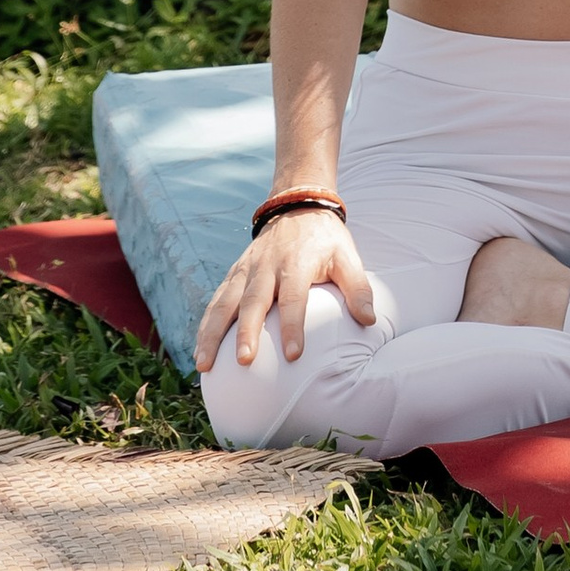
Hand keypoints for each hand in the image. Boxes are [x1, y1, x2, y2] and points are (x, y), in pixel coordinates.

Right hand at [195, 204, 375, 371]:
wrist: (296, 205)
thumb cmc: (325, 239)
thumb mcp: (347, 256)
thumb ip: (358, 288)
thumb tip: (369, 321)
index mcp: (296, 262)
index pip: (294, 297)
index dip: (294, 326)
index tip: (294, 355)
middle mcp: (266, 266)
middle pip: (254, 301)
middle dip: (247, 332)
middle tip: (244, 361)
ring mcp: (246, 270)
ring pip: (225, 303)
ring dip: (213, 334)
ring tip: (205, 365)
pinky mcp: (233, 274)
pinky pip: (216, 301)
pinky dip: (205, 326)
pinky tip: (199, 351)